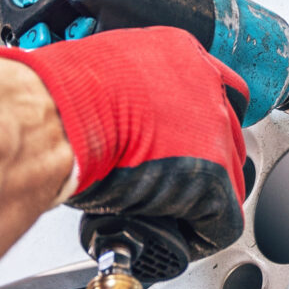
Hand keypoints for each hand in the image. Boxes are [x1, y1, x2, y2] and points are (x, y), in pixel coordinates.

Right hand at [0, 27, 247, 255]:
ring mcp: (214, 130)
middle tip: (173, 180)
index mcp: (177, 52)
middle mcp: (205, 84)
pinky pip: (222, 219)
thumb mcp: (99, 74)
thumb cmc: (60, 95)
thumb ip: (124, 90)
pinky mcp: (212, 176)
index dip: (195, 123)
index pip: (209, 88)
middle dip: (205, 160)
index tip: (183, 140)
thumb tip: (115, 113)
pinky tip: (177, 236)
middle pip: (226, 132)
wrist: (58, 115)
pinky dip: (201, 234)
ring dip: (201, 197)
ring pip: (230, 176)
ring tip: (169, 211)